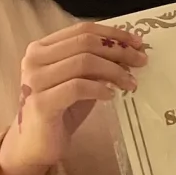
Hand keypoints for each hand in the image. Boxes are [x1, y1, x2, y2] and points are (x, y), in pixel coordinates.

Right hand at [3, 22, 146, 174]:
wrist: (37, 145)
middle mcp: (34, 59)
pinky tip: (112, 95)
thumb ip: (96, 63)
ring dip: (114, 71)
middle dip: (118, 50)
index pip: (82, 30)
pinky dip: (99, 88)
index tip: (137, 42)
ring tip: (130, 83)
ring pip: (83, 62)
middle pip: (85, 43)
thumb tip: (130, 51)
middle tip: (140, 61)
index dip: (113, 34)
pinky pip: (78, 87)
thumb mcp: (81, 80)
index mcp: (42, 48)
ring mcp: (34, 80)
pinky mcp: (41, 103)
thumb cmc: (61, 110)